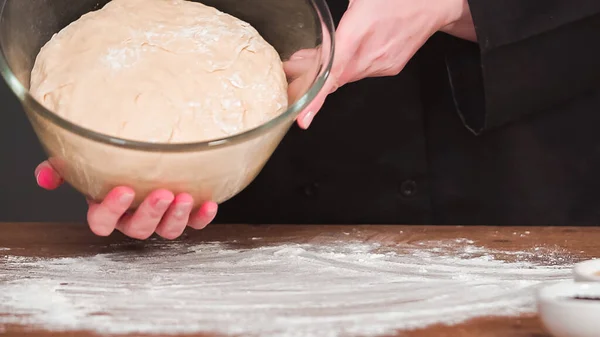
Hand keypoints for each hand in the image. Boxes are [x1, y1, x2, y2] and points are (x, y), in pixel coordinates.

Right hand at [34, 161, 217, 239]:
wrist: (151, 154)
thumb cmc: (115, 160)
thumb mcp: (85, 161)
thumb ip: (63, 168)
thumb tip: (45, 177)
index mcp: (109, 209)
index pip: (103, 222)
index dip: (112, 211)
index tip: (124, 190)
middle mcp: (134, 218)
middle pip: (138, 229)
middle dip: (150, 214)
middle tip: (162, 193)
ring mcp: (161, 219)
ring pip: (166, 232)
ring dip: (176, 218)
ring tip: (183, 196)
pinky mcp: (187, 215)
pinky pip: (196, 224)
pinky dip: (202, 217)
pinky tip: (210, 203)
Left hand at [288, 0, 475, 128]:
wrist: (433, 5)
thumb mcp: (358, 2)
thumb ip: (331, 25)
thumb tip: (311, 37)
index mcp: (355, 39)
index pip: (330, 75)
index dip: (315, 100)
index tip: (303, 119)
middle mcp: (368, 59)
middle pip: (333, 76)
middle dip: (312, 76)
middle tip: (292, 68)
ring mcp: (380, 67)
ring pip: (347, 74)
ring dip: (334, 66)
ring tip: (322, 53)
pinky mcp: (389, 68)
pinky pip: (363, 70)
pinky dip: (352, 63)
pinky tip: (354, 49)